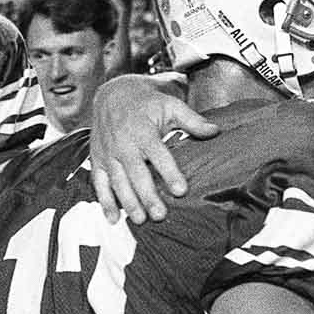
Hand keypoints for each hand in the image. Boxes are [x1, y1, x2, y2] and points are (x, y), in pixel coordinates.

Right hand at [88, 72, 216, 223]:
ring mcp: (109, 154)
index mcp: (143, 130)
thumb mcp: (170, 105)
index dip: (169, 172)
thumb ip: (192, 120)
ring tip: (141, 220)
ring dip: (128, 202)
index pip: (158, 154)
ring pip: (118, 181)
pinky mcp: (98, 161)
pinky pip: (99, 183)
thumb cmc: (146, 102)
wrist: (112, 93)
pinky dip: (104, 202)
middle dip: (147, 195)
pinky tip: (112, 219)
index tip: (181, 190)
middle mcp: (123, 144)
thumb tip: (215, 131)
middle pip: (136, 173)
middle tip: (160, 215)